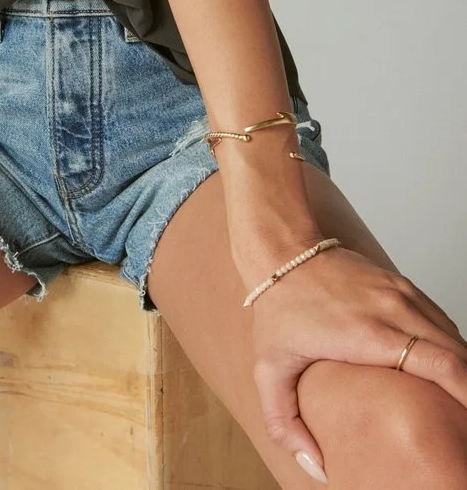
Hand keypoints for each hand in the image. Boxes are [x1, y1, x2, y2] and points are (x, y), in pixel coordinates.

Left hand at [247, 242, 466, 481]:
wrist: (283, 250)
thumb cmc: (279, 309)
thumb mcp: (269, 371)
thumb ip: (286, 424)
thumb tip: (319, 469)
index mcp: (368, 334)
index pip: (441, 364)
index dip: (466, 396)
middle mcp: (392, 309)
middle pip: (457, 354)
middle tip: (463, 424)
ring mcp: (400, 293)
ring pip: (453, 336)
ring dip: (461, 369)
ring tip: (457, 404)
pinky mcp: (402, 284)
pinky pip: (440, 319)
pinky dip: (451, 347)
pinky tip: (446, 372)